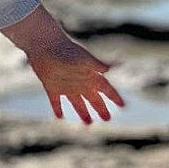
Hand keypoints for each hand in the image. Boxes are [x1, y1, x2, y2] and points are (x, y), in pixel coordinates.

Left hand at [0, 6, 125, 124]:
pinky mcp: (52, 87)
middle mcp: (80, 82)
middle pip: (93, 98)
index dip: (114, 97)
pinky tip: (59, 116)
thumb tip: (111, 68)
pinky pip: (56, 101)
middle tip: (108, 119)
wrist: (45, 44)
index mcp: (90, 75)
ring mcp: (66, 85)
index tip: (123, 105)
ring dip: (83, 112)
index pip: (106, 88)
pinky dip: (57, 108)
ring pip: (77, 103)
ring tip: (88, 123)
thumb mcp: (84, 58)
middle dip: (101, 108)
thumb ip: (97, 64)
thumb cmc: (66, 49)